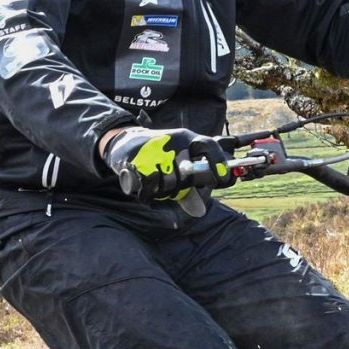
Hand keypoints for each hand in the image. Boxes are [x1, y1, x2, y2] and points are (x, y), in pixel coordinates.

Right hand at [101, 127, 223, 199]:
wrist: (124, 142)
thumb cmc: (159, 153)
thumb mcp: (179, 159)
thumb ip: (193, 182)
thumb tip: (200, 210)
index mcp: (188, 138)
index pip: (209, 146)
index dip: (219, 162)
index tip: (223, 179)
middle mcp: (174, 142)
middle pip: (188, 175)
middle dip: (183, 186)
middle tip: (174, 185)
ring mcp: (157, 150)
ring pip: (170, 184)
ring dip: (165, 190)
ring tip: (158, 182)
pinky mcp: (139, 161)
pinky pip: (151, 187)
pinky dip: (149, 192)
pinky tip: (146, 185)